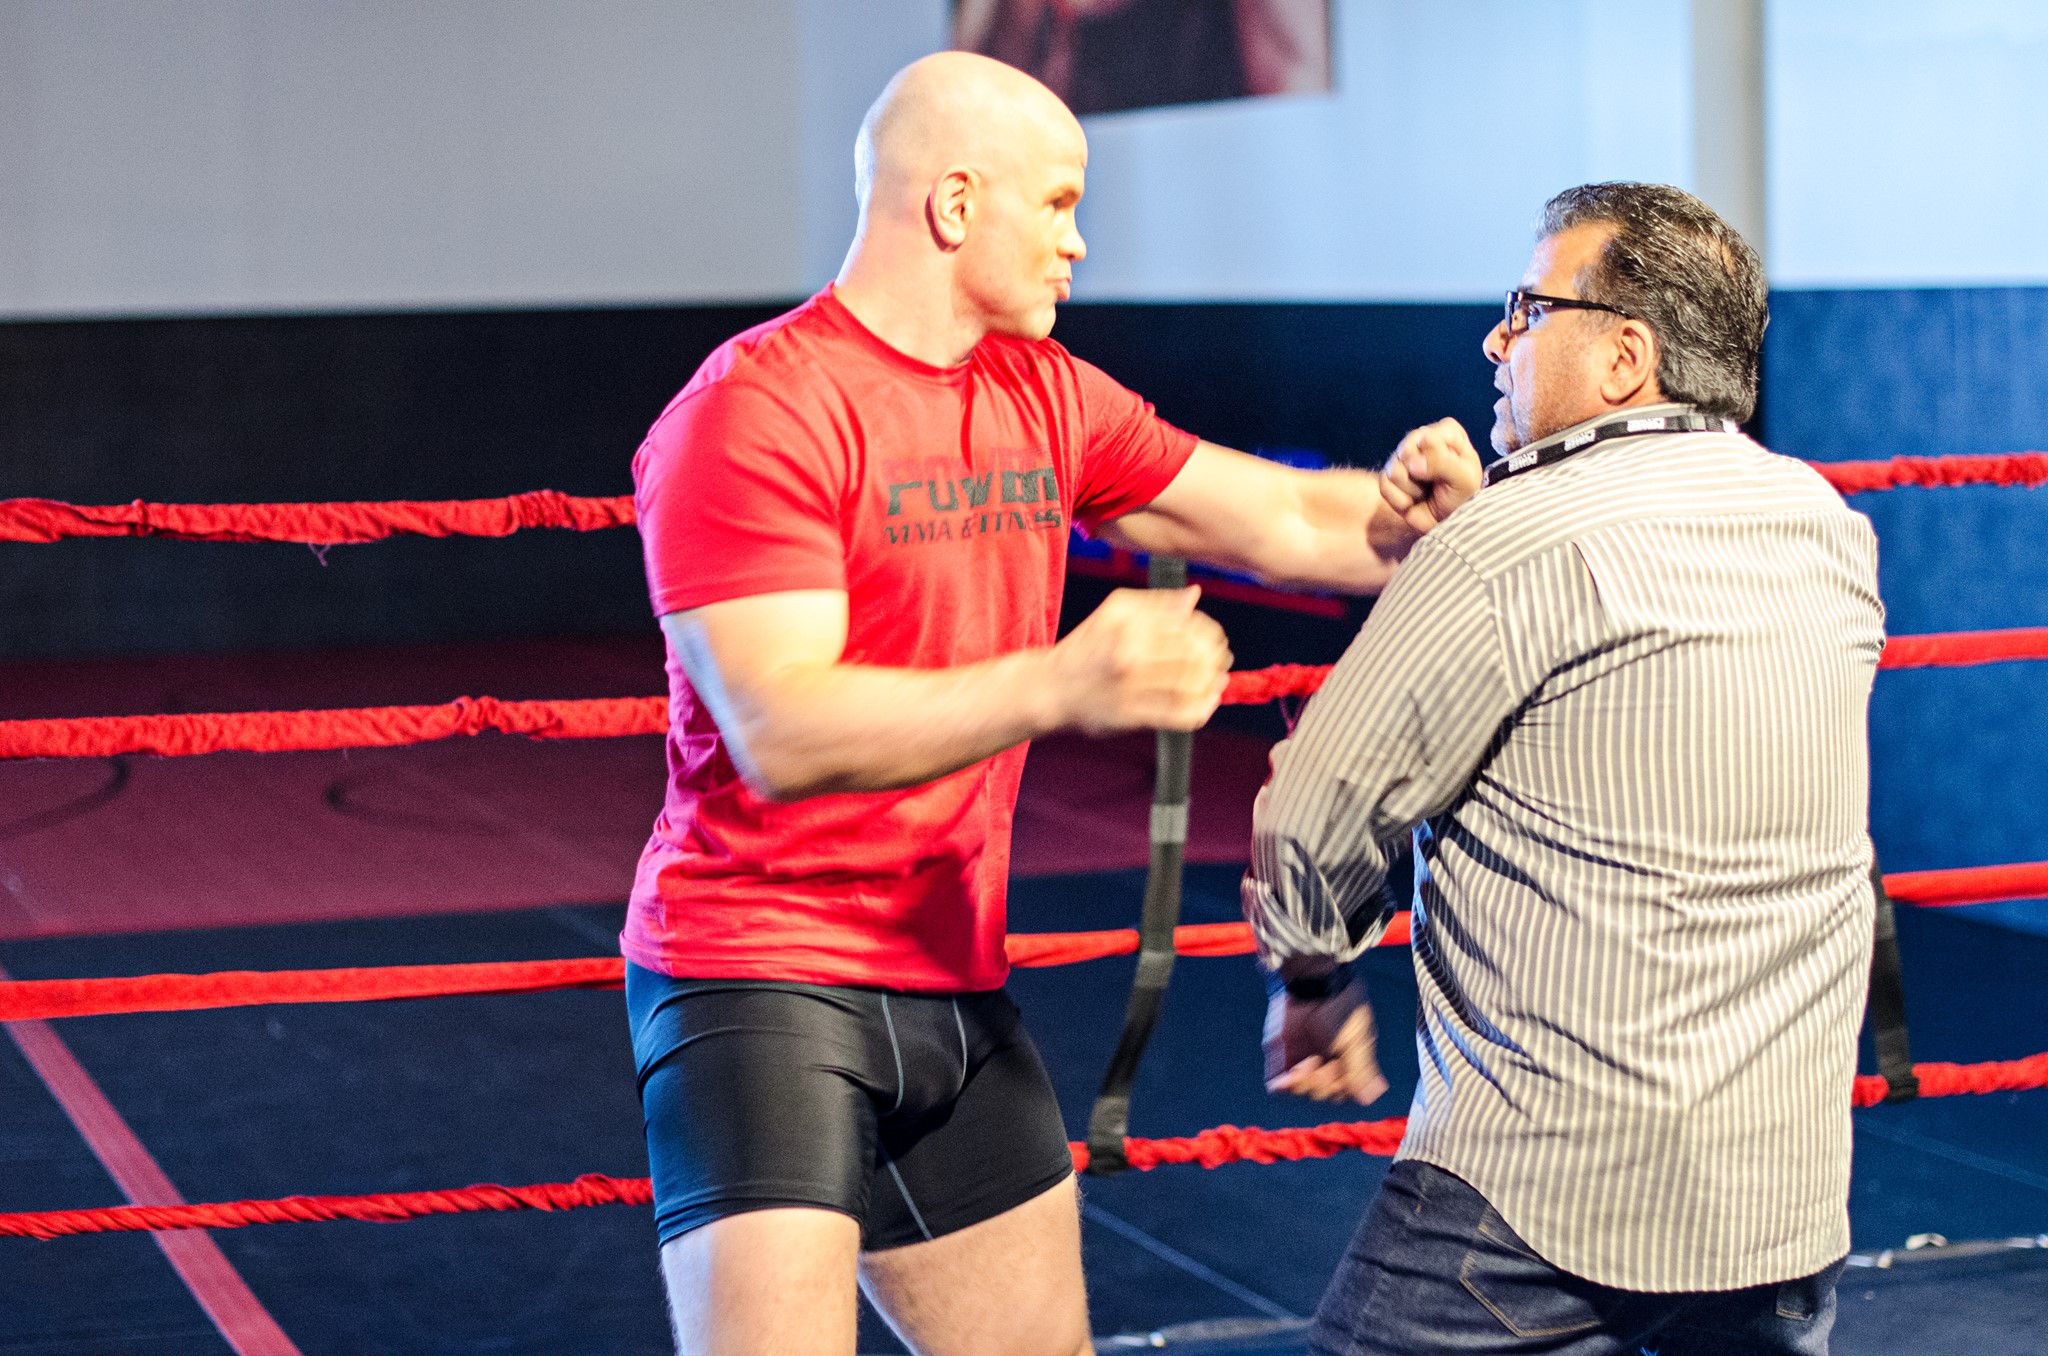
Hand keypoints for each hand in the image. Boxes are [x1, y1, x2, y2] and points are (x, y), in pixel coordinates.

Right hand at [1050, 586, 1230, 734]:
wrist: (1051, 688)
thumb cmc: (1086, 648)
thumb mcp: (1114, 613)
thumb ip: (1156, 604)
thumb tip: (1194, 596)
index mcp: (1128, 621)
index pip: (1189, 625)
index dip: (1210, 632)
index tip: (1213, 639)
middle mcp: (1129, 651)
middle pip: (1194, 654)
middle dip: (1216, 658)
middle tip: (1220, 661)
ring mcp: (1131, 685)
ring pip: (1192, 684)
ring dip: (1212, 683)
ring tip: (1216, 681)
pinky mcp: (1132, 715)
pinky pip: (1180, 714)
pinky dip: (1202, 709)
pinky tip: (1207, 703)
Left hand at [1263, 977, 1388, 1104]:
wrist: (1314, 981)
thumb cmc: (1343, 1008)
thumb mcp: (1357, 1040)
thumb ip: (1360, 1069)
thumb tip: (1371, 1097)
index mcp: (1346, 1061)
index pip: (1342, 1091)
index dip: (1340, 1087)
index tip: (1339, 1070)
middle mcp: (1324, 1062)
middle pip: (1321, 1092)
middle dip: (1322, 1082)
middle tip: (1321, 1061)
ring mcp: (1302, 1059)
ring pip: (1300, 1089)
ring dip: (1303, 1083)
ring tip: (1305, 1065)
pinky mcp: (1281, 1053)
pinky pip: (1276, 1079)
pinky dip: (1280, 1085)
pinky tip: (1284, 1080)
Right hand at [1382, 418, 1483, 533]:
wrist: (1448, 521)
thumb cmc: (1462, 497)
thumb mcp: (1464, 479)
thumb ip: (1442, 463)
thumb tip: (1411, 463)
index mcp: (1446, 432)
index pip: (1427, 437)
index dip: (1435, 459)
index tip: (1450, 471)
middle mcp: (1422, 440)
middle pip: (1406, 451)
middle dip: (1422, 476)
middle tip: (1437, 484)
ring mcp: (1403, 458)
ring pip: (1394, 470)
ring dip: (1413, 490)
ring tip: (1426, 492)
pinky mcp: (1389, 477)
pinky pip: (1384, 486)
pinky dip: (1401, 500)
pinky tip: (1414, 500)